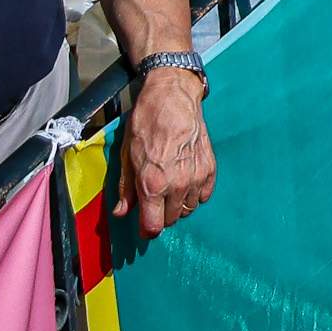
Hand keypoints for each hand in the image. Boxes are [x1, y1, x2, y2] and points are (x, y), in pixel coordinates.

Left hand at [126, 62, 216, 232]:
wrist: (173, 100)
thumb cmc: (146, 125)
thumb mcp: (126, 156)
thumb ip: (126, 189)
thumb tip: (122, 212)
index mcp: (152, 184)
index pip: (154, 226)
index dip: (147, 230)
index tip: (144, 227)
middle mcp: (177, 185)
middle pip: (171, 219)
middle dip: (160, 216)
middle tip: (153, 202)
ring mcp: (196, 178)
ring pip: (188, 209)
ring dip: (177, 206)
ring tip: (169, 190)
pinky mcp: (210, 169)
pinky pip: (203, 196)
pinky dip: (194, 195)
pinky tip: (185, 183)